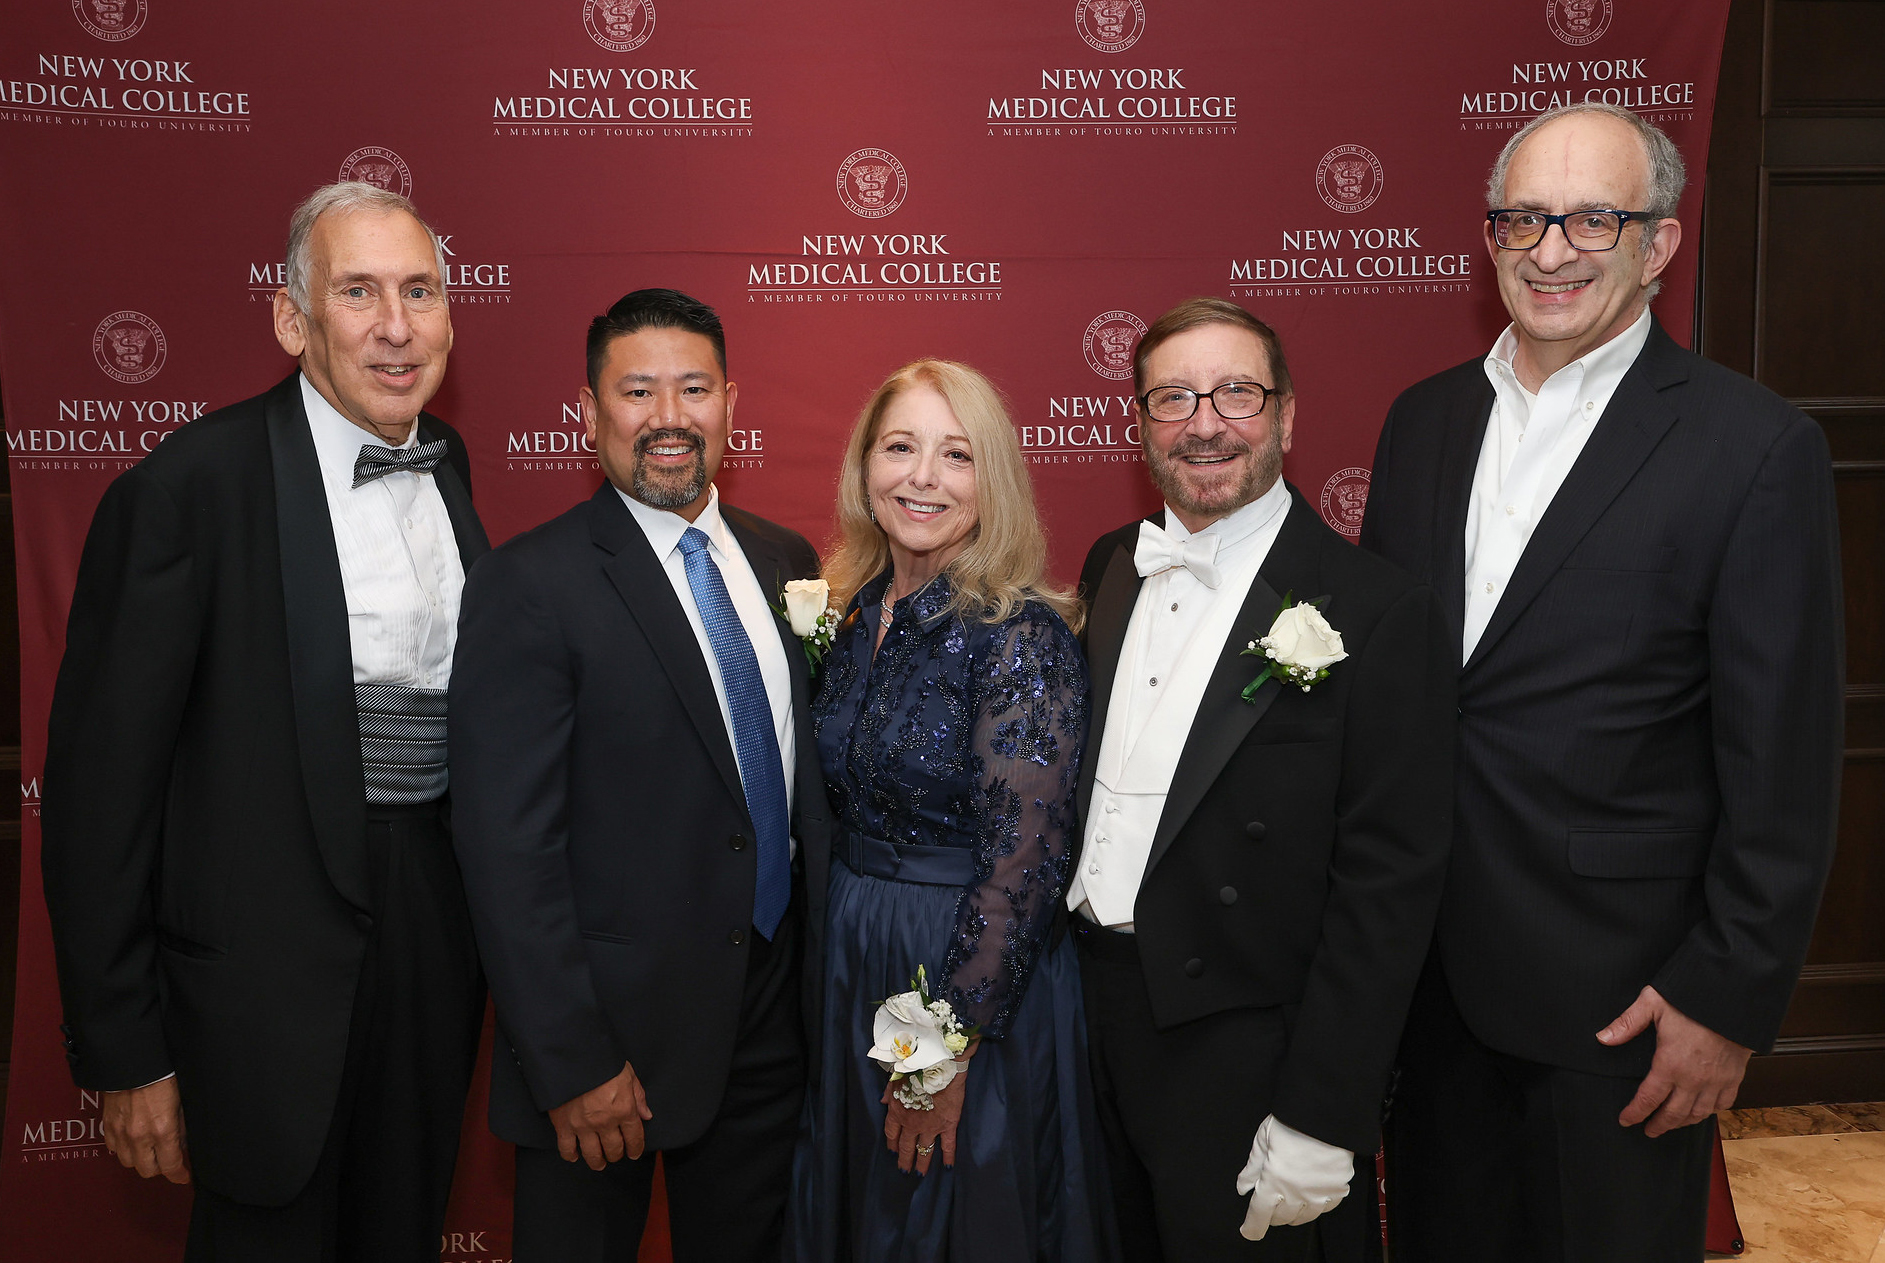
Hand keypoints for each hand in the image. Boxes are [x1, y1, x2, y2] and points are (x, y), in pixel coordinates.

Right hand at [102, 1077, 189, 1183]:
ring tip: (151, 1149)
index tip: (184, 1176)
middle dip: (160, 1169)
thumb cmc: (162, 1076)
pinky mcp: (108, 1126)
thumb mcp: (181, 1102)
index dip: (179, 1175)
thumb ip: (181, 1126)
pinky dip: (125, 1149)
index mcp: (162, 1130)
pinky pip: (115, 1149)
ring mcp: (121, 1133)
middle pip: (148, 1170)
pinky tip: (134, 1140)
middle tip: (169, 1161)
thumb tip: (182, 1143)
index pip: (170, 1166)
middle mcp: (140, 1136)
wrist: (133, 1062)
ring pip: (129, 1163)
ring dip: (141, 1160)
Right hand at [548, 1061, 654, 1169]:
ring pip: (592, 1154)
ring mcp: (583, 1126)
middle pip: (614, 1149)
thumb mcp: (628, 1074)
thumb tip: (646, 1115)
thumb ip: (638, 1096)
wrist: (573, 1056)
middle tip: (615, 1155)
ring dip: (597, 1161)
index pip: (634, 1138)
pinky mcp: (563, 1125)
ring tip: (599, 1163)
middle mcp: (605, 1122)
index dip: (635, 1148)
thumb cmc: (603, 1061)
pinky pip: (566, 1148)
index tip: (634, 1153)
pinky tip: (574, 1156)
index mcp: (624, 1109)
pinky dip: (570, 1155)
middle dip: (617, 1154)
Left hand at [882, 1043, 975, 1176]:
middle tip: (904, 1171)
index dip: (892, 1144)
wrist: (940, 1066)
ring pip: (924, 1150)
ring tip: (919, 1174)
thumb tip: (882, 1101)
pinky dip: (948, 1156)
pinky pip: (948, 1145)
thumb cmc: (916, 1068)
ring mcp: (930, 1127)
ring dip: (922, 1163)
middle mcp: (912, 1124)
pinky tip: (948, 1167)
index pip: (892, 1133)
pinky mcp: (947, 1125)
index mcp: (898, 1111)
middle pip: (906, 1146)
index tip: (892, 1152)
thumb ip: (889, 1092)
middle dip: (904, 1160)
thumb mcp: (896, 1077)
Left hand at [1235, 1115, 1351, 1240]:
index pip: (1259, 1215)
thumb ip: (1252, 1168)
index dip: (1252, 1227)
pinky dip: (1316, 1205)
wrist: (1326, 1115)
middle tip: (1270, 1203)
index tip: (1248, 1231)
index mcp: (1273, 1182)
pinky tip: (1311, 1195)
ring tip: (1290, 1201)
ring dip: (1293, 1213)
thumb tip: (1243, 1187)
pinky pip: (1325, 1208)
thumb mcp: (1263, 1140)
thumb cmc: (1292, 1123)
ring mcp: (1318, 1194)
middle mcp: (1295, 1194)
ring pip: (1303, 1217)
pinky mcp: (1338, 1190)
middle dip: (1272, 1214)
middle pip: (1281, 1218)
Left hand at [1599, 985, 1751, 1137]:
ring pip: (1698, 1113)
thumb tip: (1603, 1038)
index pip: (1648, 1098)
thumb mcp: (1652, 1003)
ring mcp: (1716, 1081)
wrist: (1733, 998)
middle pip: (1673, 1113)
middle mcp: (1693, 1079)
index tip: (1626, 1121)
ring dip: (1683, 1122)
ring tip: (1672, 1124)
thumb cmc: (1692, 999)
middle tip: (1649, 1131)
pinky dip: (1710, 1112)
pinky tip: (1702, 1111)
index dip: (1635, 1113)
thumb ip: (1627, 1023)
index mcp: (1670, 1064)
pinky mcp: (1734, 1077)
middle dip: (1659, 1125)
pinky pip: (1723, 1104)